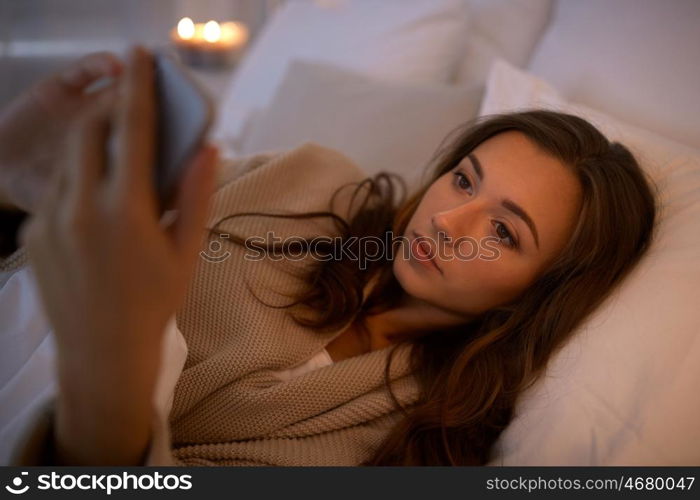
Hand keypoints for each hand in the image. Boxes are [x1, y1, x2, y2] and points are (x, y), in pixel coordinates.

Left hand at [19, 46, 217, 464]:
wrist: (101, 349)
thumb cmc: (155, 301)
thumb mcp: (187, 250)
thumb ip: (197, 194)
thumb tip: (208, 147)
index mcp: (126, 211)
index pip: (131, 131)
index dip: (136, 87)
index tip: (138, 54)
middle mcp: (80, 208)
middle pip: (88, 130)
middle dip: (107, 106)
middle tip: (128, 102)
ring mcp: (49, 220)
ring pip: (68, 158)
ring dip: (93, 143)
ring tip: (117, 157)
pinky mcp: (32, 232)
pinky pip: (54, 188)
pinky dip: (77, 177)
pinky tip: (97, 201)